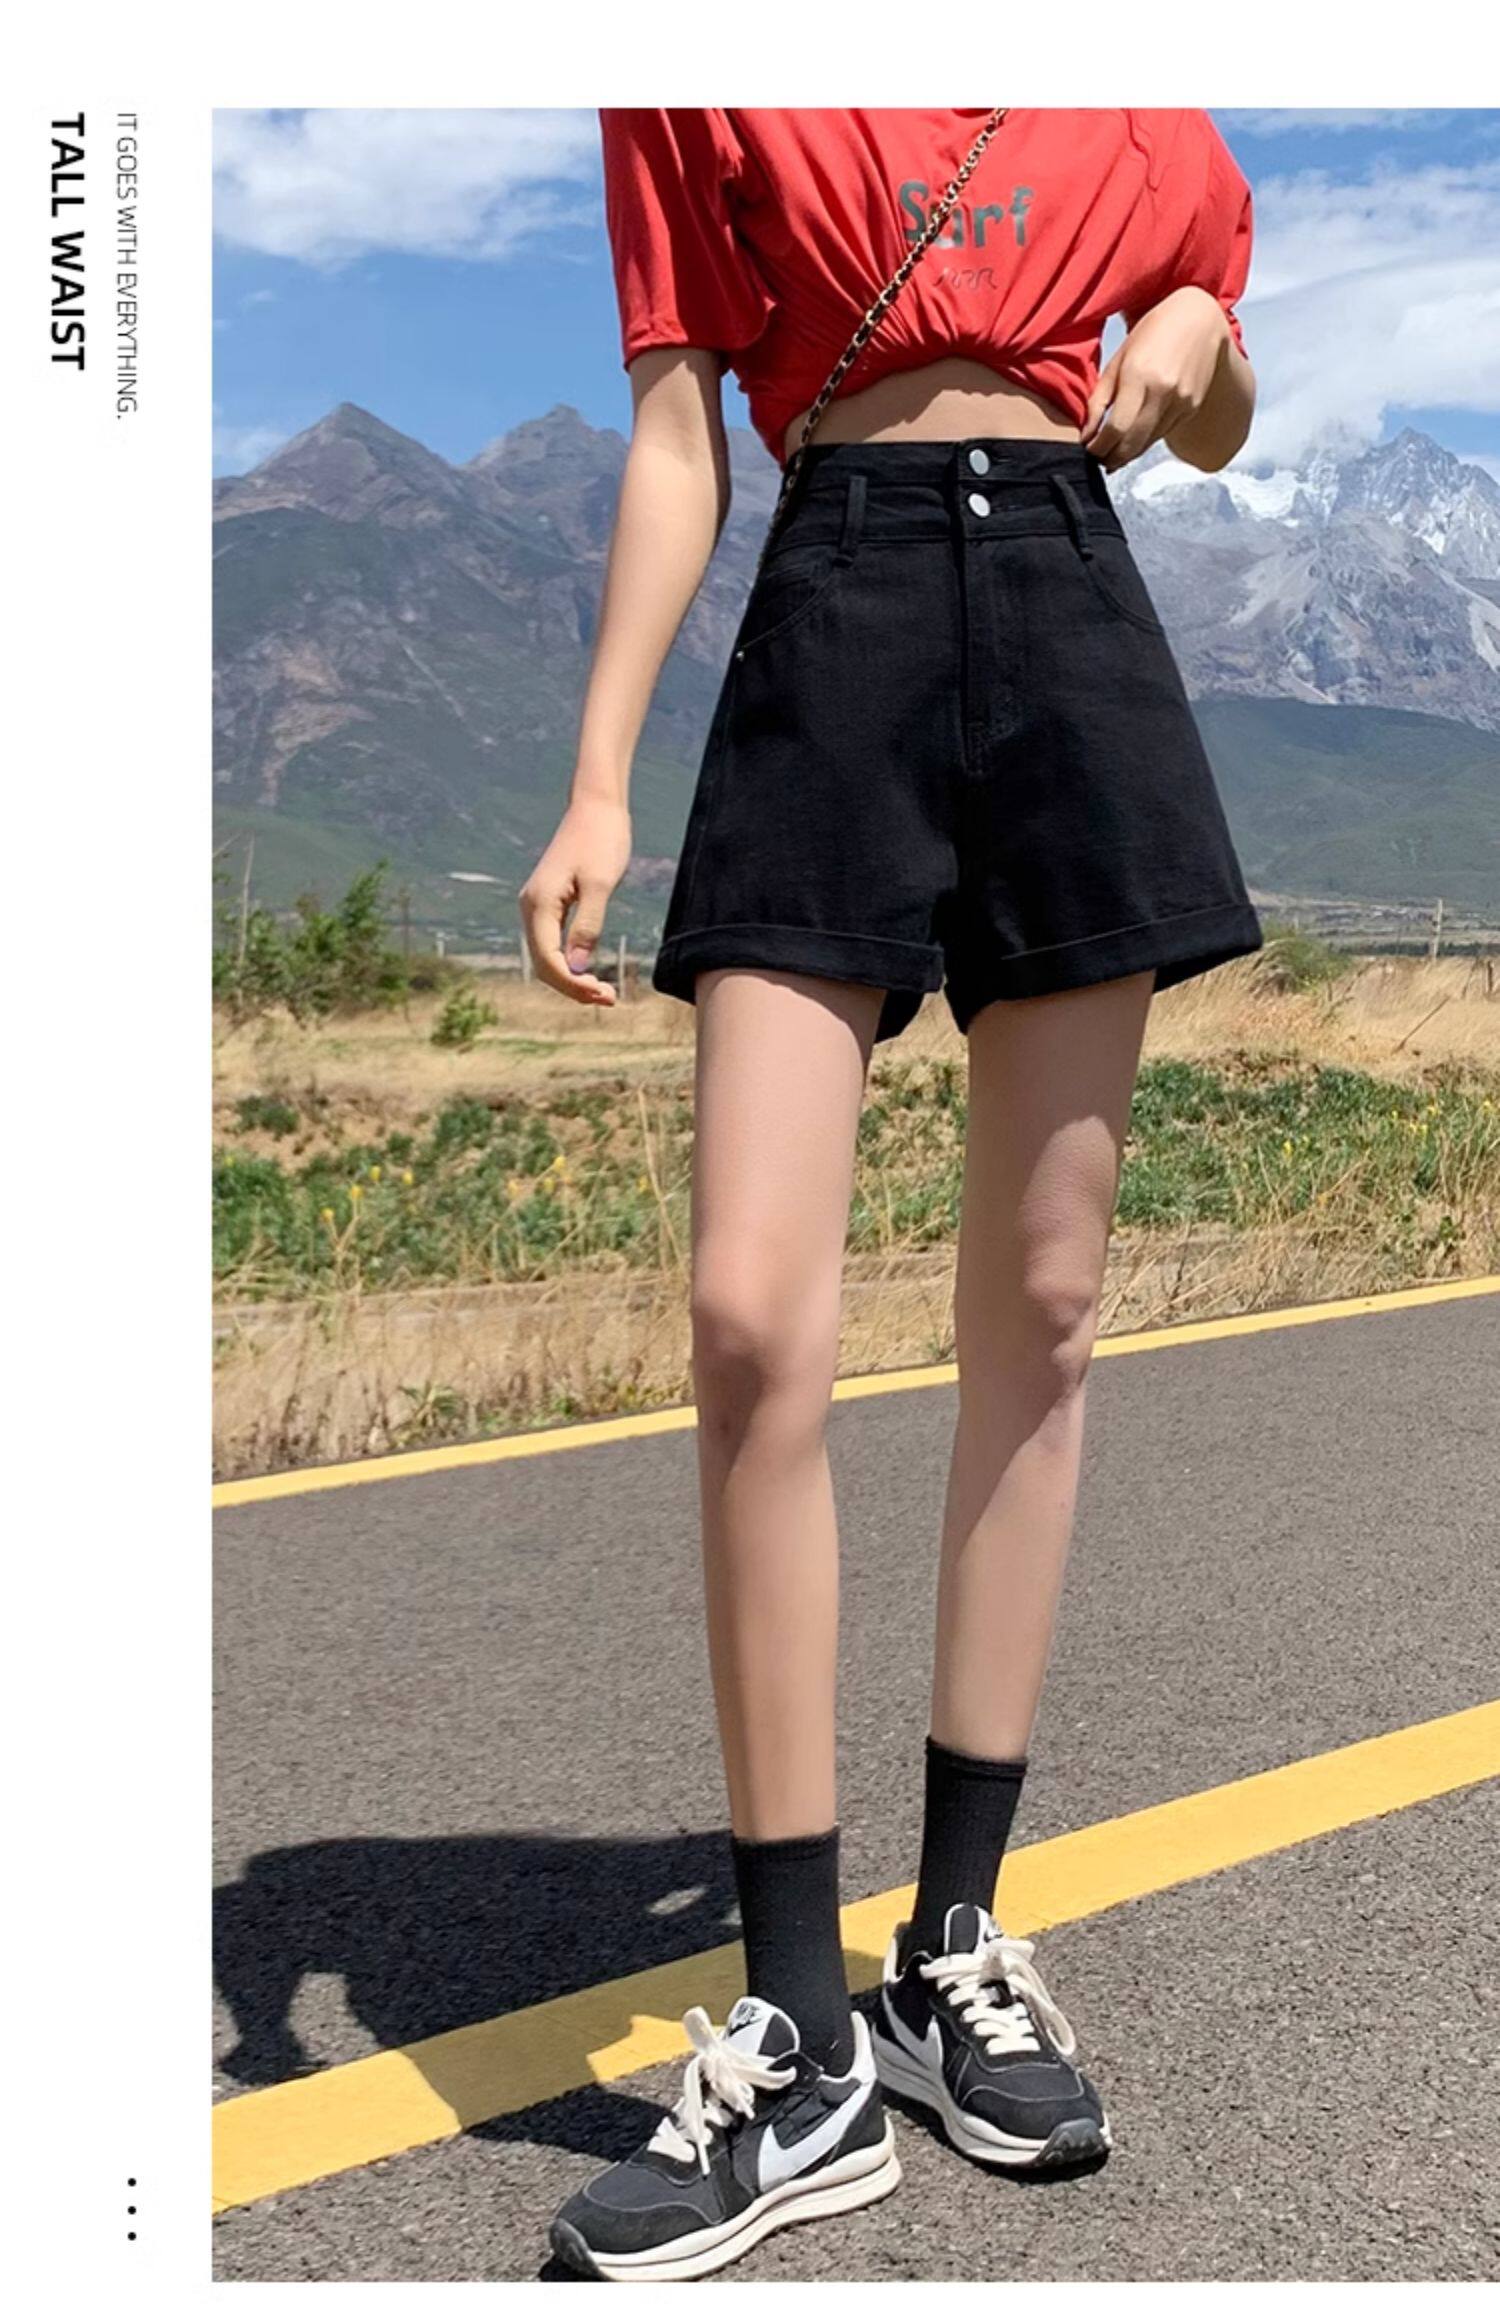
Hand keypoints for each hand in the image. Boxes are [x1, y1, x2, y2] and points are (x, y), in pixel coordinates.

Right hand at [519, 793, 631, 1004]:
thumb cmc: (602, 840)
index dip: (574, 984)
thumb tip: (578, 968)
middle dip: (573, 987)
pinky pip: (552, 944)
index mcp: (540, 903)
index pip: (549, 959)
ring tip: (604, 992)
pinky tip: (590, 972)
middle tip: (610, 998)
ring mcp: (537, 906)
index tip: (604, 995)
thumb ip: (589, 925)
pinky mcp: (548, 904)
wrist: (596, 807)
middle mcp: (531, 907)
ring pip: (547, 957)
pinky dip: (570, 963)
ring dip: (572, 979)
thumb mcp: (601, 884)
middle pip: (544, 964)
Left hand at [1081, 287, 1231, 473]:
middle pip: (1133, 443)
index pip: (1115, 429)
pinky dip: (1145, 440)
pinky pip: (1162, 434)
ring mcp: (1182, 402)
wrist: (1199, 319)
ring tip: (1111, 452)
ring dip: (1127, 453)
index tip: (1087, 451)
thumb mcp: (1119, 360)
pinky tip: (1134, 437)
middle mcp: (1164, 392)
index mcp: (1139, 376)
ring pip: (1148, 443)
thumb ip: (1099, 399)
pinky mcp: (1191, 408)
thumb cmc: (1152, 334)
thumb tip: (1085, 435)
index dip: (1099, 448)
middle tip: (1096, 460)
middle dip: (1111, 458)